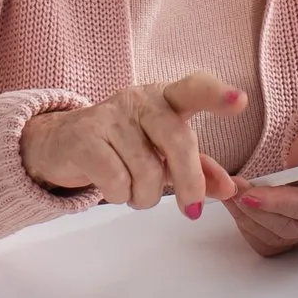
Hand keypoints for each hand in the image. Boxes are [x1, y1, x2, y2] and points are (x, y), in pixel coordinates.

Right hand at [19, 72, 246, 214]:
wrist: (58, 143)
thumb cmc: (120, 146)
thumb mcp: (161, 152)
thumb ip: (198, 167)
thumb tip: (230, 189)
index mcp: (165, 99)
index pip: (193, 88)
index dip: (216, 95)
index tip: (239, 101)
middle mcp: (139, 100)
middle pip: (176, 139)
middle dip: (189, 181)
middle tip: (191, 209)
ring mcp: (110, 116)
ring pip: (146, 171)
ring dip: (145, 196)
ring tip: (135, 192)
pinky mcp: (84, 138)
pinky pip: (116, 181)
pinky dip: (120, 195)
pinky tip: (113, 188)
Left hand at [225, 92, 297, 261]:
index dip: (280, 204)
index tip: (249, 193)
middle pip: (291, 228)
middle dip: (256, 211)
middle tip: (229, 188)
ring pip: (277, 237)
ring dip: (248, 219)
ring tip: (229, 192)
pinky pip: (269, 240)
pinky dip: (249, 226)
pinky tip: (238, 204)